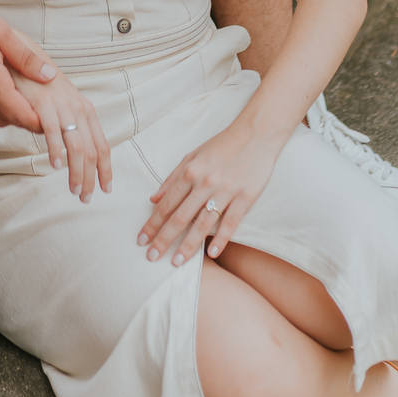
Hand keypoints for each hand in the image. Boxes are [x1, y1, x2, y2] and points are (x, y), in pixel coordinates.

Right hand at [10, 67, 111, 202]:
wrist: (21, 60)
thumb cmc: (39, 86)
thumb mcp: (61, 106)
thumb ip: (68, 127)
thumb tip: (71, 155)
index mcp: (86, 111)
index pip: (102, 145)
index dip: (106, 169)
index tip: (106, 188)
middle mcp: (78, 108)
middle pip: (92, 151)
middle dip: (90, 178)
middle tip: (85, 197)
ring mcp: (62, 106)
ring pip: (77, 146)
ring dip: (77, 172)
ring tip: (74, 190)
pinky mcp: (43, 104)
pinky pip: (53, 132)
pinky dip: (56, 151)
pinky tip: (56, 166)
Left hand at [137, 111, 286, 265]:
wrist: (256, 134)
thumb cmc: (223, 144)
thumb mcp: (193, 155)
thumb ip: (173, 177)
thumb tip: (153, 199)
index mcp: (191, 171)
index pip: (167, 203)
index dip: (152, 223)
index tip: (141, 239)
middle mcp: (205, 182)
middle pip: (181, 217)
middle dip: (164, 239)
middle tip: (151, 257)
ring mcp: (226, 191)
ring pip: (203, 224)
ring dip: (188, 245)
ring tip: (176, 263)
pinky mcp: (245, 197)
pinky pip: (231, 222)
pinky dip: (221, 239)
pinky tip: (212, 254)